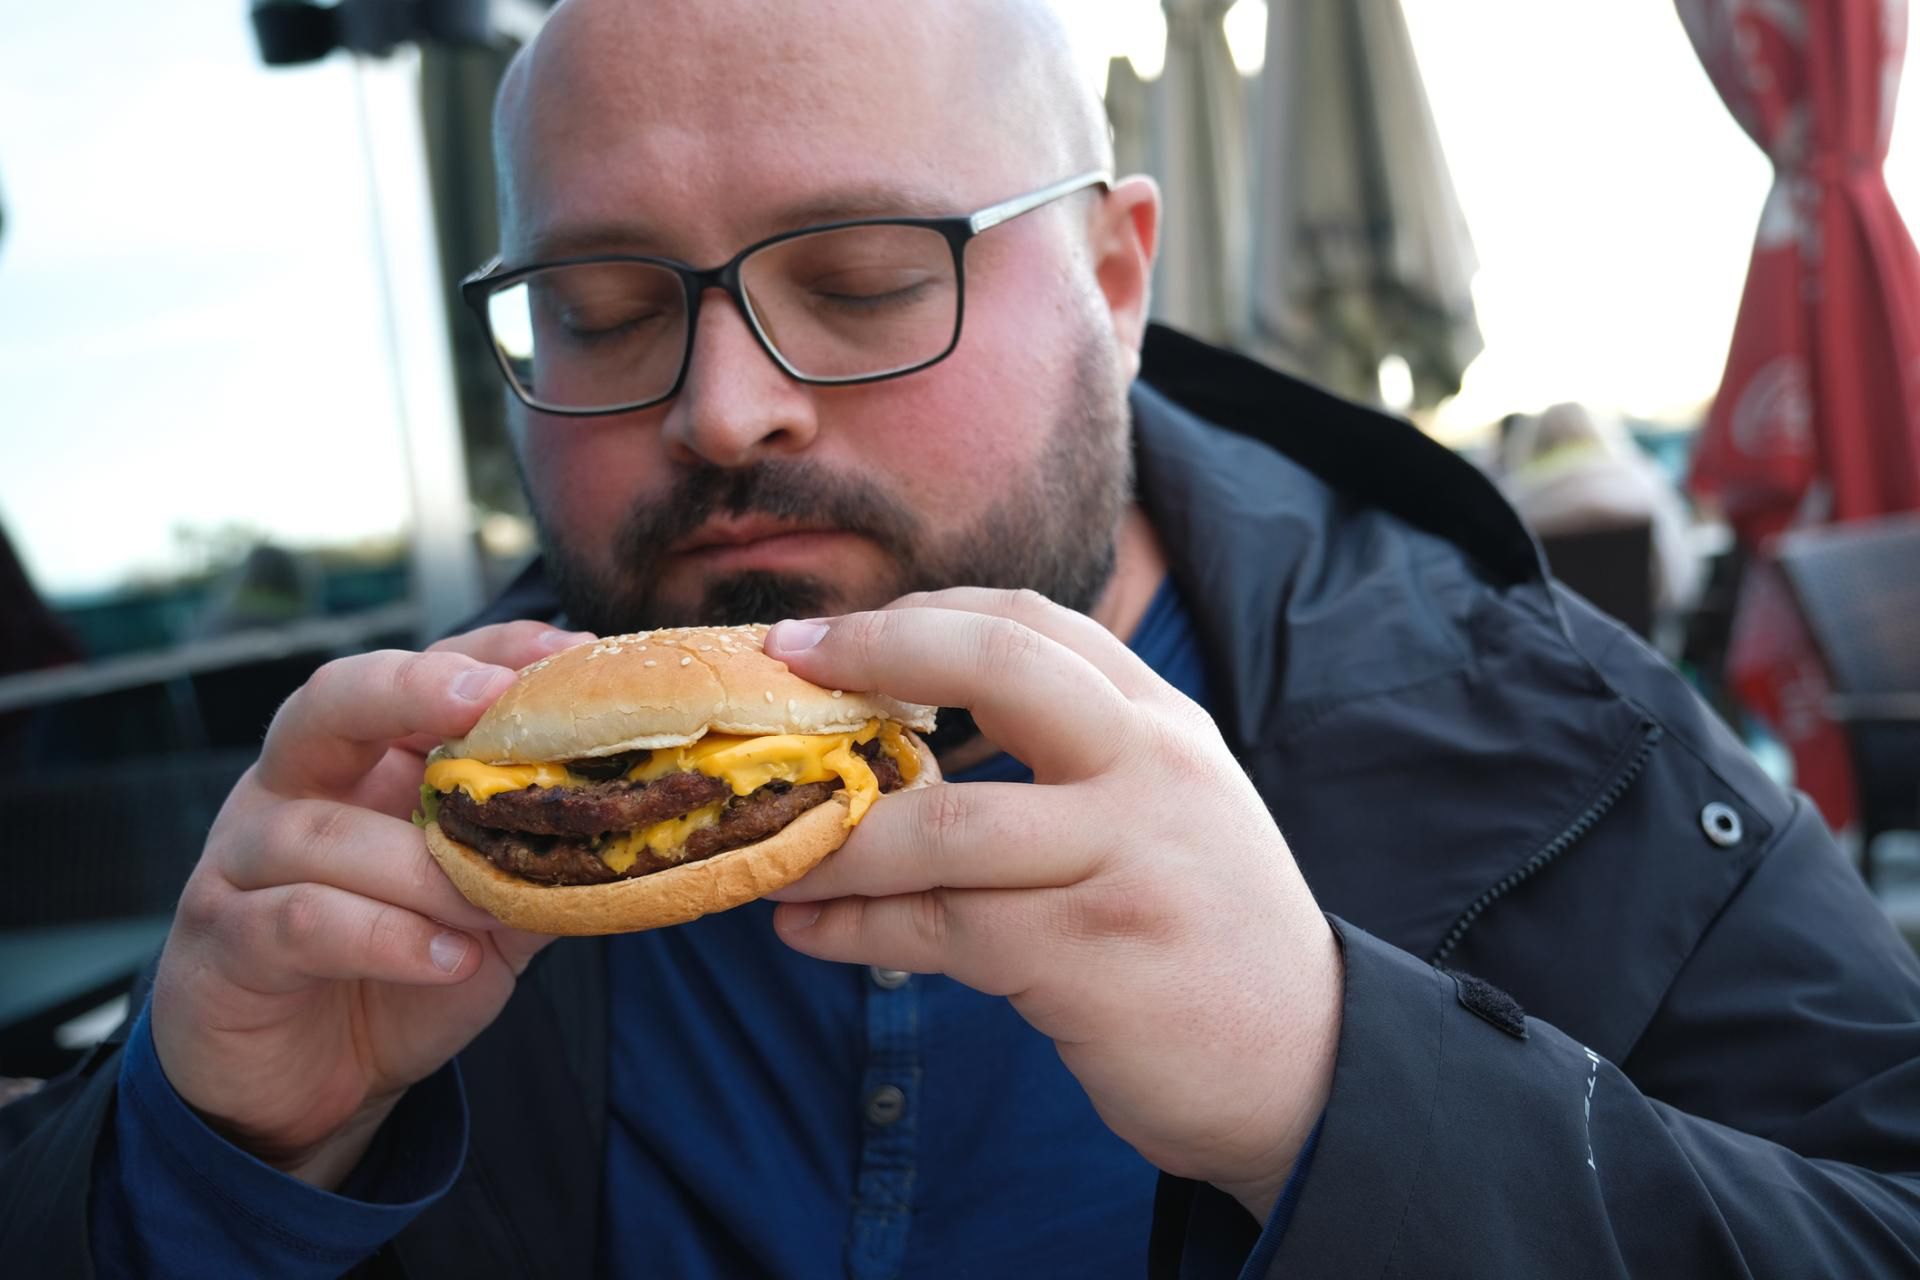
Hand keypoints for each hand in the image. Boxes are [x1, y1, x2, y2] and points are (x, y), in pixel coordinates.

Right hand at [149, 621, 594, 1188]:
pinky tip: (449, 961)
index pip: (421, 671)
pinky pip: (299, 920)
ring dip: (420, 868)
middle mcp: (291, 787)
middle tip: (488, 701)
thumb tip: (647, 822)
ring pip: (321, 829)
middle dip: (412, 688)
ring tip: (489, 908)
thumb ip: (543, 855)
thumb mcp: (490, 905)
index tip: (569, 651)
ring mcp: (244, 860)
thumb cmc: (400, 968)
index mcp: (360, 761)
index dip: (492, 650)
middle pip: (331, 702)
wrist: (306, 1088)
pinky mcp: (224, 942)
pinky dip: (384, 936)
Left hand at [764, 589, 1341, 1219]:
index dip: (919, 615)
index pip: (1035, 625)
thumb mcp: (1168, 811)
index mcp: (1163, 725)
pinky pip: (938, 928)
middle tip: (783, 669)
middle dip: (878, 653)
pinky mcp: (1088, 957)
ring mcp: (1122, 861)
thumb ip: (1071, 760)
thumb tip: (903, 740)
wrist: (1307, 1067)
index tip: (830, 634)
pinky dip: (854, 928)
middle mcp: (1150, 771)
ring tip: (772, 853)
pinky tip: (808, 929)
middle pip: (1003, 669)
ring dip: (836, 840)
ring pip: (944, 824)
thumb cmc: (1207, 931)